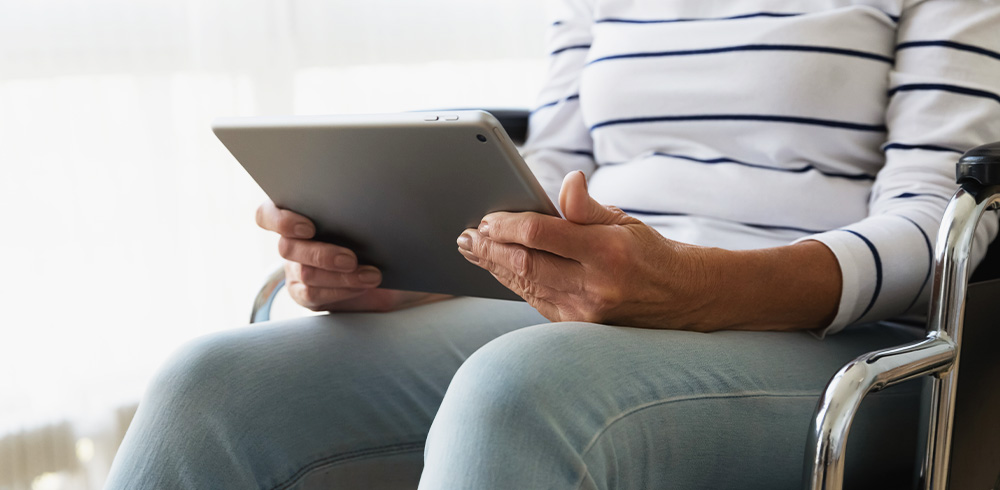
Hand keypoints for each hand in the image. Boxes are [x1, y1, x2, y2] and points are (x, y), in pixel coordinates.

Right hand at [256, 201, 447, 311]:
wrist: (397, 262)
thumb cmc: (381, 228)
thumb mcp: (376, 210)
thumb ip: (364, 199)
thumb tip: (382, 186)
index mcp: (298, 212)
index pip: (268, 214)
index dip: (280, 219)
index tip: (308, 226)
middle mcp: (292, 241)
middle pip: (287, 247)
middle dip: (322, 253)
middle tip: (351, 257)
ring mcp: (297, 269)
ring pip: (304, 273)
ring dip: (339, 275)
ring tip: (372, 274)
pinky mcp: (309, 293)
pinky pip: (315, 295)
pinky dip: (342, 290)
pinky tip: (365, 283)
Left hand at [456, 171, 711, 327]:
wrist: (682, 299)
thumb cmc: (649, 252)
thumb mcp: (625, 221)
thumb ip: (588, 206)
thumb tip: (568, 181)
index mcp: (607, 252)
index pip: (542, 234)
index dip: (507, 225)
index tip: (486, 218)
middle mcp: (595, 286)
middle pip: (525, 264)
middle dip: (489, 248)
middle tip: (465, 235)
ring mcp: (585, 312)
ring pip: (525, 285)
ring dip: (493, 267)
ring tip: (471, 250)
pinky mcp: (578, 327)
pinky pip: (536, 301)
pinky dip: (513, 283)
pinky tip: (497, 269)